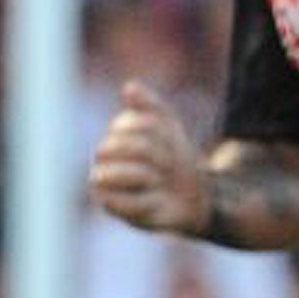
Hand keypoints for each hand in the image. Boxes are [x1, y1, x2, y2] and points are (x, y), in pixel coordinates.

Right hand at [89, 80, 208, 233]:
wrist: (195, 197)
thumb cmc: (178, 161)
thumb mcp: (170, 128)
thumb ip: (150, 107)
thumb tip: (129, 87)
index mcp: (115, 138)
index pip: (124, 123)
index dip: (154, 130)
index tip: (174, 142)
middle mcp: (104, 161)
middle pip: (114, 146)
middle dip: (150, 153)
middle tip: (170, 165)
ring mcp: (105, 186)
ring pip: (105, 175)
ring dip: (143, 176)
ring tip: (159, 183)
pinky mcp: (113, 210)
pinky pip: (114, 202)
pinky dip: (140, 201)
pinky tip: (154, 202)